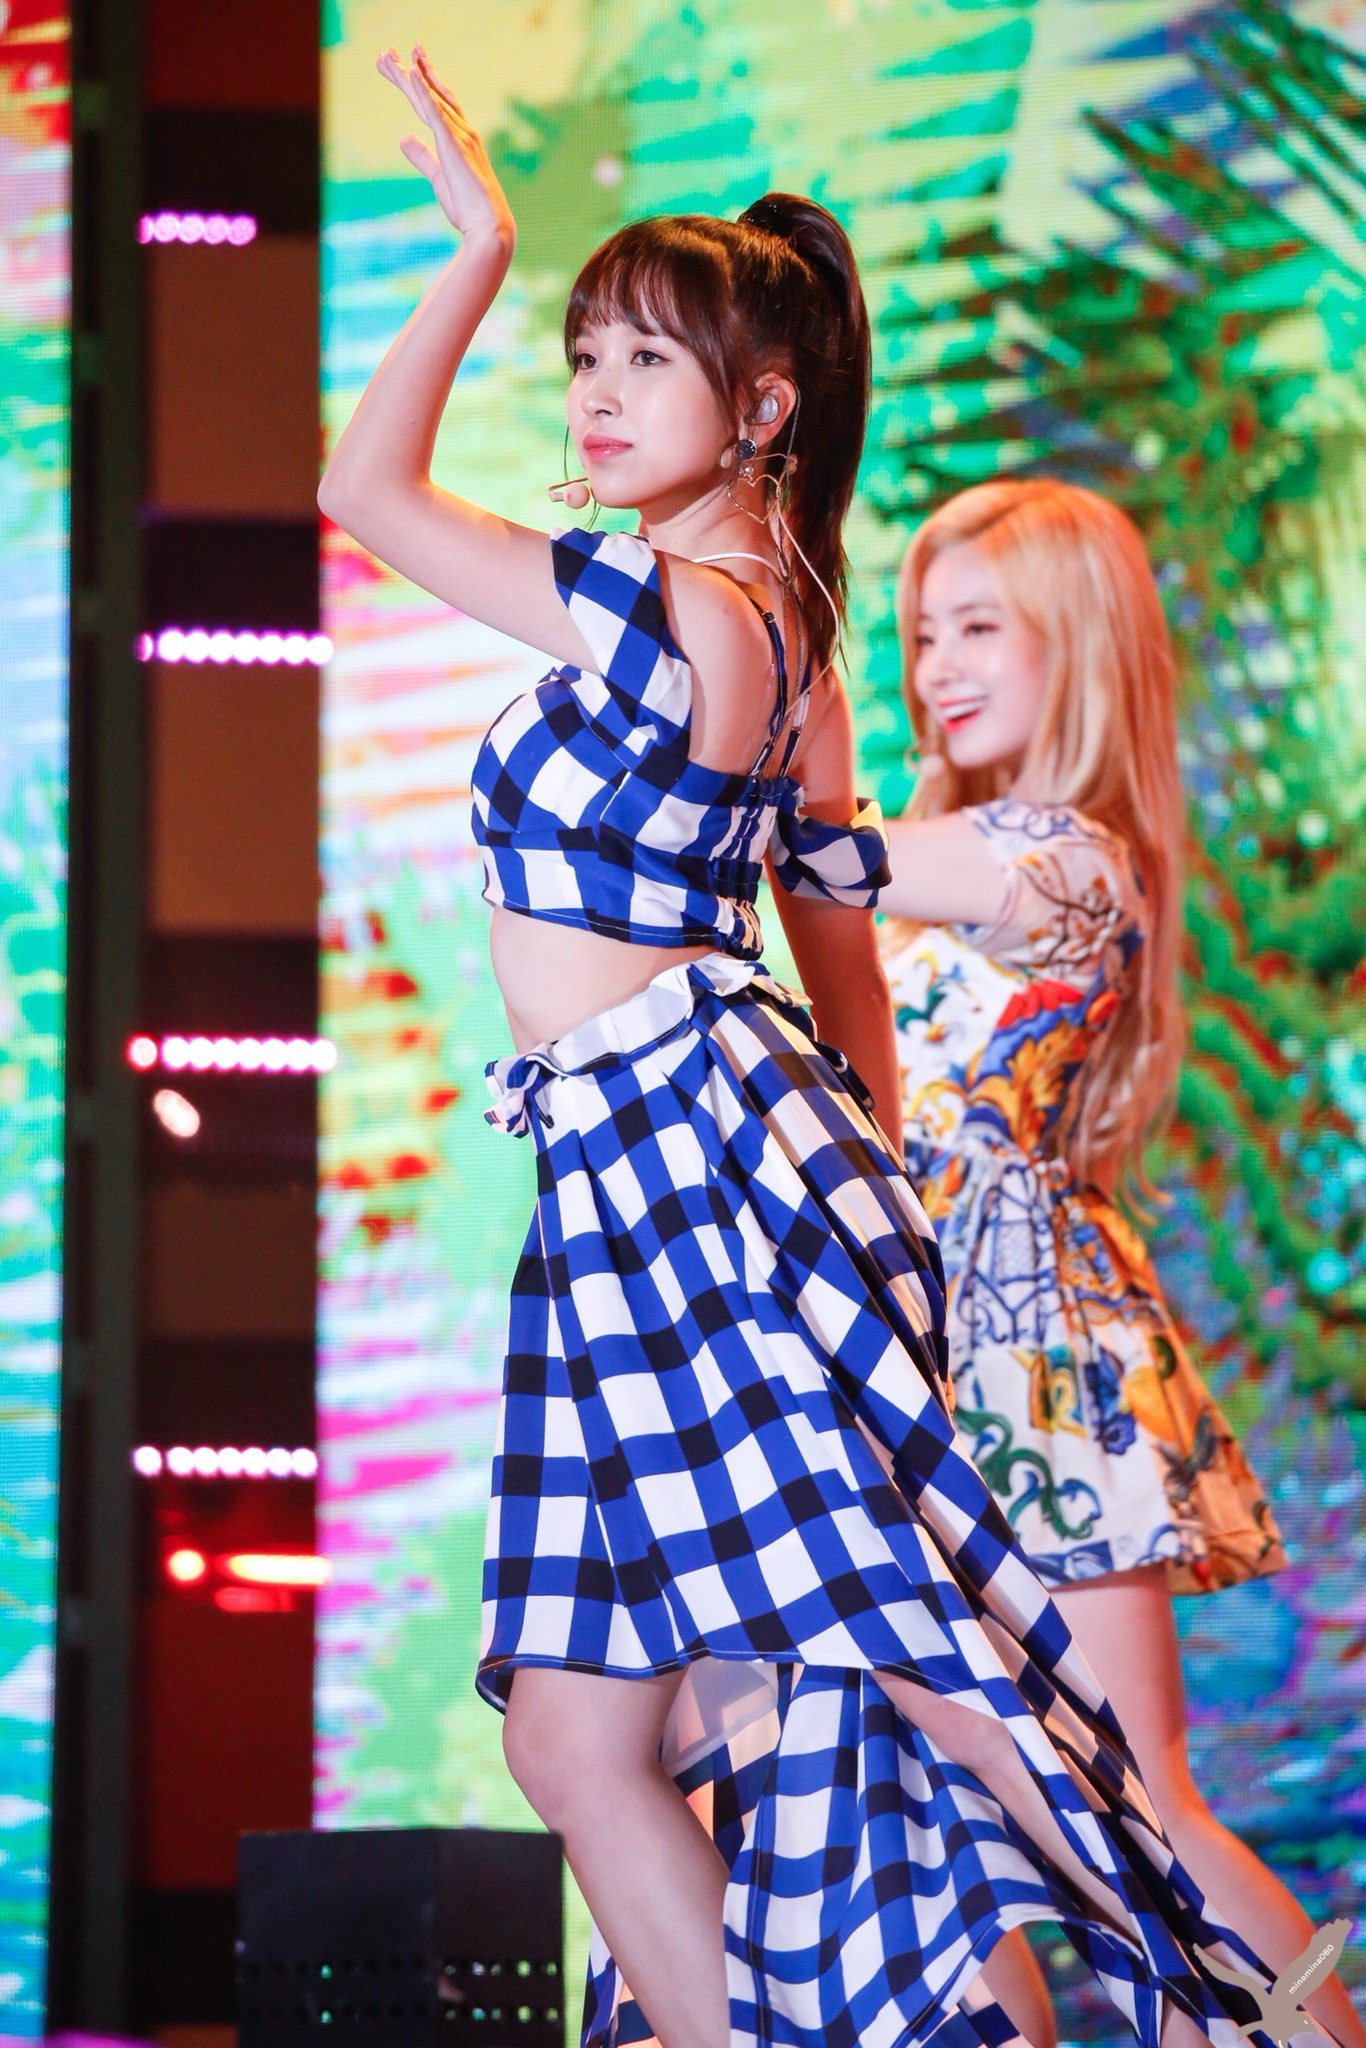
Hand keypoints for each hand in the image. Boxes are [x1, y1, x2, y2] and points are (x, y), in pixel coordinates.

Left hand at [376, 45, 514, 244]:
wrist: (489, 227)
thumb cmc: (469, 208)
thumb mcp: (438, 178)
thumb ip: (422, 156)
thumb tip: (403, 138)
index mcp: (460, 140)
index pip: (436, 104)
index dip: (421, 83)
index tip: (406, 65)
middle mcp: (462, 131)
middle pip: (430, 94)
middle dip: (409, 71)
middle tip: (386, 53)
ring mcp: (459, 136)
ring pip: (428, 98)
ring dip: (408, 75)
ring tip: (387, 56)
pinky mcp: (453, 145)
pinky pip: (435, 113)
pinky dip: (423, 92)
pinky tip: (412, 74)